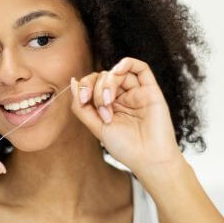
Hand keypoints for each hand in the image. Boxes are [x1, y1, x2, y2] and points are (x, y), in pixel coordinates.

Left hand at [69, 57, 183, 175]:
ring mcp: (137, 93)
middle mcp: (123, 97)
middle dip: (97, 90)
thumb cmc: (125, 147)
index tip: (83, 101)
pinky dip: (127, 63)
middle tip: (102, 109)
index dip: (85, 87)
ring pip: (118, 72)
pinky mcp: (151, 91)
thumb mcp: (96, 127)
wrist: (149, 159)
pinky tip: (118, 71)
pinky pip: (141, 68)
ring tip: (108, 101)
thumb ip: (82, 106)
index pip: (93, 85)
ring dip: (108, 82)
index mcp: (109, 105)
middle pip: (103, 77)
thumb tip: (72, 82)